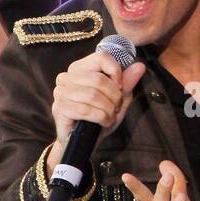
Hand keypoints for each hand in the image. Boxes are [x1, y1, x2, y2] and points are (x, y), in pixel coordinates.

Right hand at [48, 50, 146, 176]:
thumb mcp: (118, 99)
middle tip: (116, 108)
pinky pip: (85, 110)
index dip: (116, 72)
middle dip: (115, 97)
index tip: (121, 87)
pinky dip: (100, 117)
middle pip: (99, 79)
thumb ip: (127, 83)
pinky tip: (103, 122)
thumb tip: (140, 65)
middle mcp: (67, 77)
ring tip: (110, 116)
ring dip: (108, 109)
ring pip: (93, 95)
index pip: (101, 58)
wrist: (84, 142)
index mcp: (80, 68)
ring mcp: (60, 92)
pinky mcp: (59, 108)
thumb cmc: (99, 118)